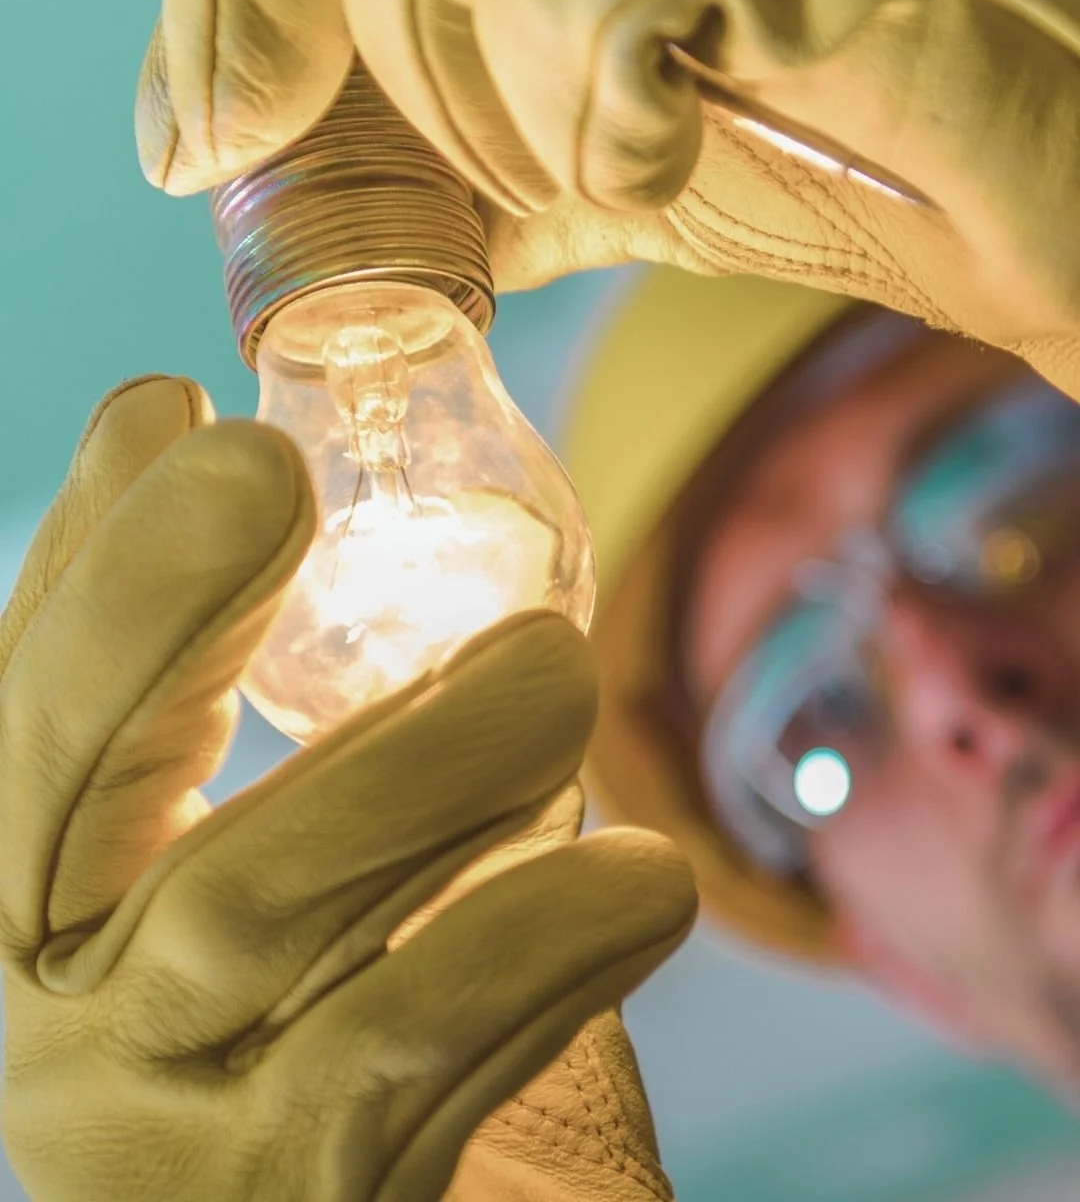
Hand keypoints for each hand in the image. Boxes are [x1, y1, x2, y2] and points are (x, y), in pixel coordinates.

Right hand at [0, 375, 696, 1201]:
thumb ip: (175, 655)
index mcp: (25, 913)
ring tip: (552, 670)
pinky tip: (642, 877)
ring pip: (261, 909)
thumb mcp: (202, 845)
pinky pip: (417, 1049)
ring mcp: (163, 1139)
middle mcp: (52, 1026)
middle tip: (273, 464)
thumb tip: (157, 417)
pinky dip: (536, 941)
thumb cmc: (275, 1018)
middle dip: (165, 612)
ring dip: (417, 759)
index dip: (99, 574)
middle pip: (83, 804)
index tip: (193, 427)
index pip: (23, 726)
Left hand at [331, 0, 1079, 399]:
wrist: (1050, 200)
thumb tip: (333, 206)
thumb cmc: (845, 159)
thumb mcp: (611, 153)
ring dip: (483, 98)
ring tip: (581, 163)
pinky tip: (674, 157)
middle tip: (349, 165)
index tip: (200, 123)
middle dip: (298, 22)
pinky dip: (604, 122)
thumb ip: (473, 147)